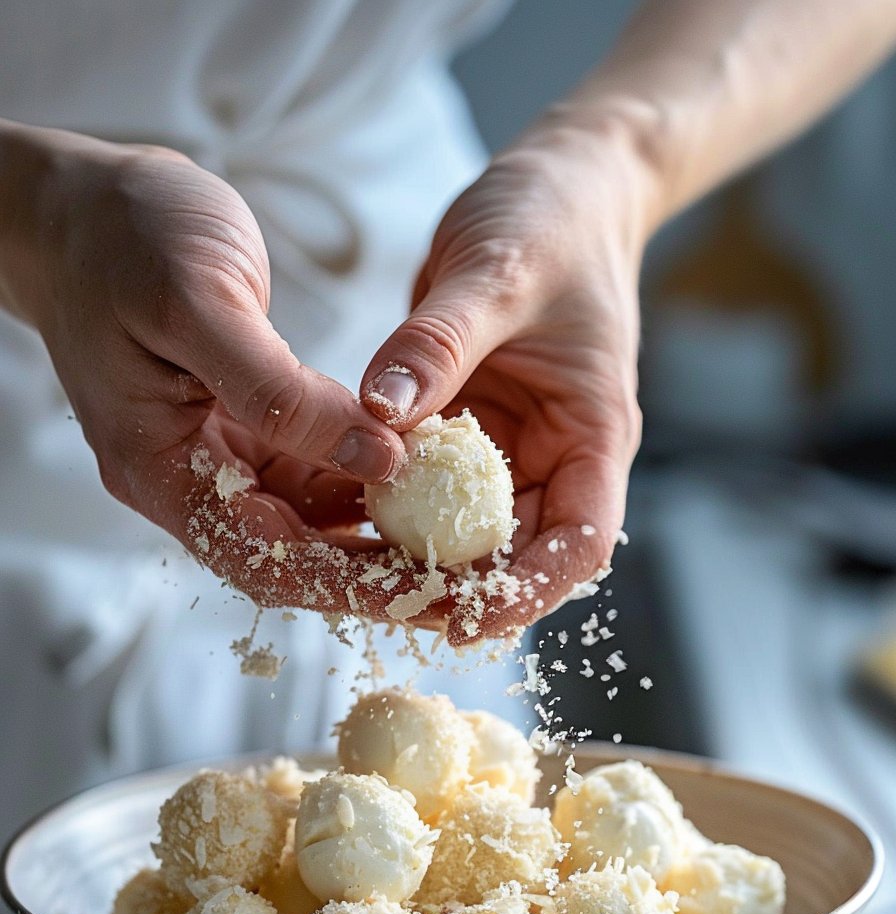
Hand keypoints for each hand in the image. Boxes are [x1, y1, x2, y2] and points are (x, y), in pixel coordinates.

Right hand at [1, 126, 427, 619]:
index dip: (347, 587)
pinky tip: (424, 473)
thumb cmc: (123, 238)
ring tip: (460, 539)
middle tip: (464, 587)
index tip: (427, 599)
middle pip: (293, 557)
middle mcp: (188, 481)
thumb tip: (378, 457)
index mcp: (159, 471)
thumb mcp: (202, 305)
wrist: (79, 201)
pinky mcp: (244, 428)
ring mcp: (217, 457)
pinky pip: (312, 472)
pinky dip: (365, 477)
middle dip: (376, 576)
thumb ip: (282, 394)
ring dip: (378, 531)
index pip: (263, 560)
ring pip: (309, 519)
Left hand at [360, 122, 651, 643]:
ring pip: (469, 533)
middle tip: (379, 610)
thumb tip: (380, 412)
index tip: (468, 622)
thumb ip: (439, 343)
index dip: (529, 592)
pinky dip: (392, 509)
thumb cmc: (552, 219)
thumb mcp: (498, 271)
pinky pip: (430, 490)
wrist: (557, 184)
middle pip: (519, 556)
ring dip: (418, 560)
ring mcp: (511, 450)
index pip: (580, 541)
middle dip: (458, 591)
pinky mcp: (468, 433)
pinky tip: (337, 522)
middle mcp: (556, 456)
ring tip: (348, 583)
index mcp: (594, 433)